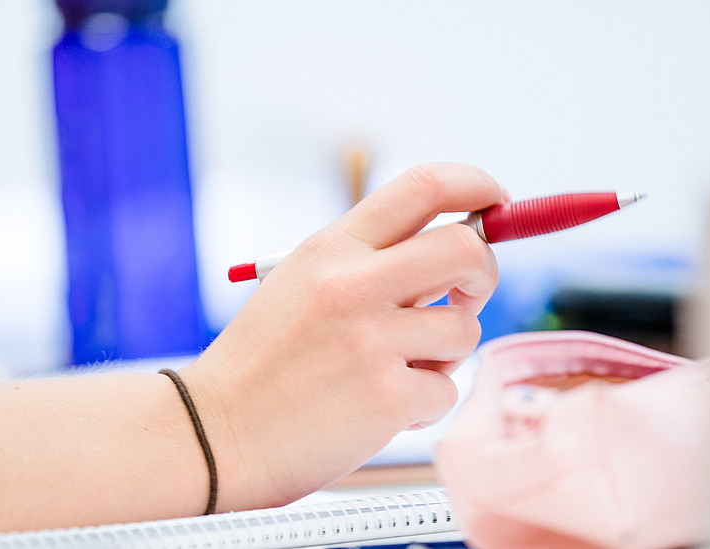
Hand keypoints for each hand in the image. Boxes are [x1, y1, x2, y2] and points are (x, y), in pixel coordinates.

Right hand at [183, 163, 505, 509]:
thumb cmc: (264, 365)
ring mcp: (372, 341)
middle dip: (484, 272)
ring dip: (444, 353)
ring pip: (463, 329)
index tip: (496, 203)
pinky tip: (378, 410)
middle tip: (468, 295)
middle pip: (466, 248)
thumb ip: (368, 263)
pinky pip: (446, 391)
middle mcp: (352, 285)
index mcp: (331, 249)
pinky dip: (424, 405)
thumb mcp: (300, 285)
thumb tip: (458, 252)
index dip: (477, 185)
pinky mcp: (387, 398)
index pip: (424, 186)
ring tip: (394, 370)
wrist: (213, 435)